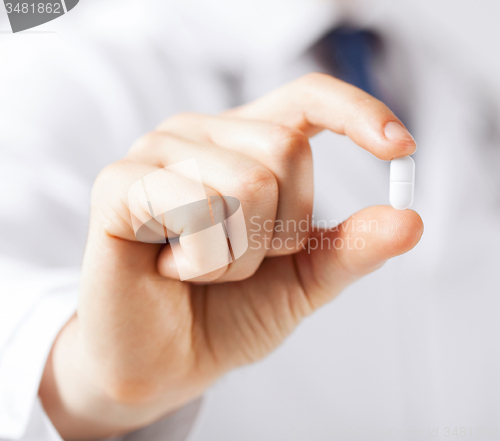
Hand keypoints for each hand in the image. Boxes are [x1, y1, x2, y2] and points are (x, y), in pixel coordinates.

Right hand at [39, 73, 422, 438]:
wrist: (167, 360)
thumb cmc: (228, 311)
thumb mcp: (303, 280)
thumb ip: (351, 247)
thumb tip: (410, 221)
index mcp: (243, 145)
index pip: (306, 98)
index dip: (356, 111)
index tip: (400, 148)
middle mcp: (199, 134)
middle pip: (286, 149)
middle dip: (279, 230)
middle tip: (237, 258)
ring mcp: (155, 153)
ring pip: (246, 182)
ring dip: (238, 254)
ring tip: (200, 268)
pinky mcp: (118, 184)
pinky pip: (195, 206)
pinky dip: (200, 259)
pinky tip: (169, 267)